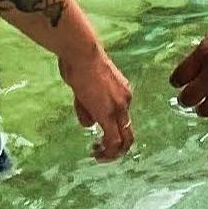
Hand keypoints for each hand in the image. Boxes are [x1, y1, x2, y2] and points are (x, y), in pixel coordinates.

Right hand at [60, 44, 134, 159]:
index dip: (112, 130)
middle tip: (102, 152)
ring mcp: (119, 107)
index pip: (122, 117)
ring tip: (97, 155)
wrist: (82, 53)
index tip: (98, 135)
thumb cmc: (78, 62)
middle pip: (129, 132)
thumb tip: (90, 126)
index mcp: (121, 91)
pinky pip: (113, 140)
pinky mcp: (108, 114)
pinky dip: (107, 152)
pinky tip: (96, 152)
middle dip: (118, 148)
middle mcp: (125, 100)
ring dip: (111, 152)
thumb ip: (87, 107)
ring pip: (124, 139)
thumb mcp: (83, 87)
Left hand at [170, 5, 207, 119]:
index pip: (179, 77)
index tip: (180, 83)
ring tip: (206, 103)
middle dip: (186, 99)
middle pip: (188, 98)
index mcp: (205, 53)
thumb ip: (205, 53)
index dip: (177, 82)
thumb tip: (195, 69)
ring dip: (203, 108)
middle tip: (189, 97)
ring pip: (206, 110)